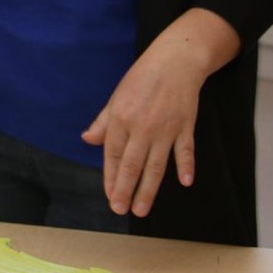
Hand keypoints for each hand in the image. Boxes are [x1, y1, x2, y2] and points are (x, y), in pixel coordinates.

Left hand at [83, 31, 210, 217]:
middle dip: (125, 190)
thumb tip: (87, 140)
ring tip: (142, 209)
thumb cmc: (142, 79)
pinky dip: (186, 166)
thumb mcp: (116, 97)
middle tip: (121, 210)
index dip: (111, 178)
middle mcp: (141, 127)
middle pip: (132, 165)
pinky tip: (184, 182)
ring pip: (156, 165)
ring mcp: (164, 128)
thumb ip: (103, 122)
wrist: (174, 62)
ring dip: (149, 189)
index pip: (112, 155)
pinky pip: (185, 150)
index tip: (110, 197)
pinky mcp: (185, 126)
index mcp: (120, 119)